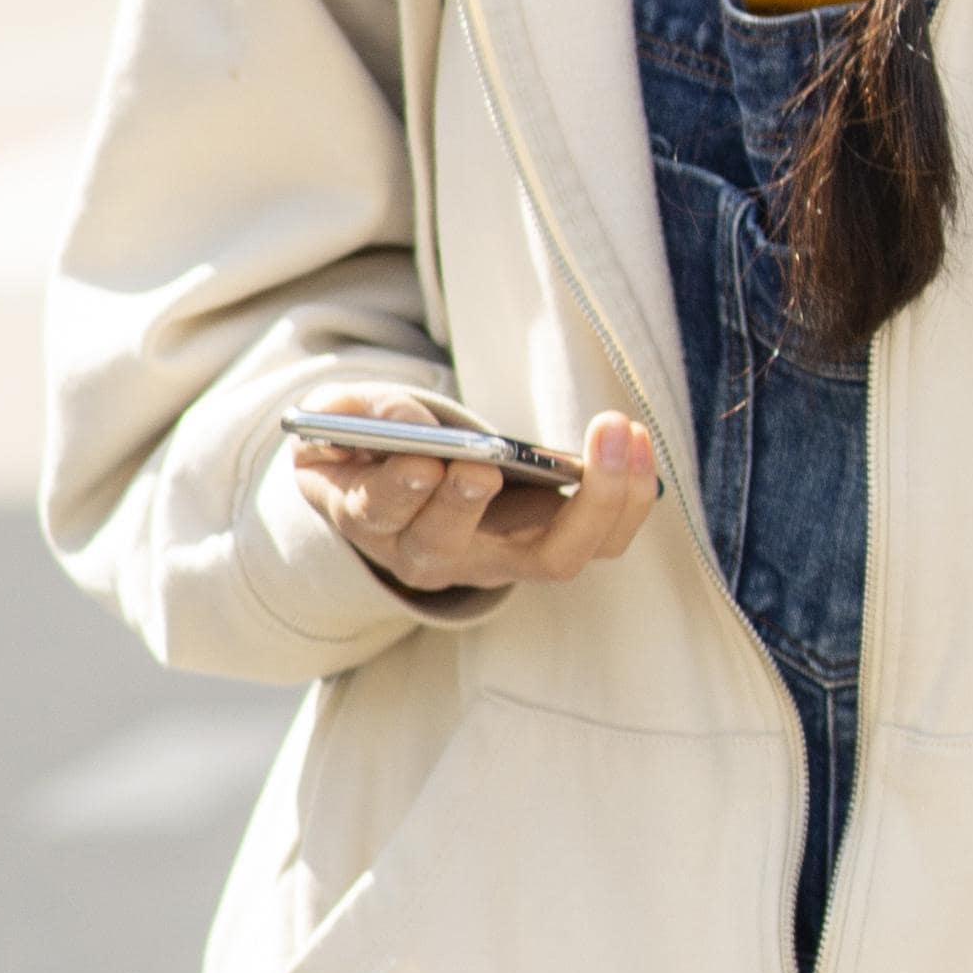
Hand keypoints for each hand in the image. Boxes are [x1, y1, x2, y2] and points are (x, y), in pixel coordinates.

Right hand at [283, 392, 661, 596]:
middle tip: (487, 465)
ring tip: (613, 432)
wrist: (404, 479)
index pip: (382, 515)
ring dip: (592, 500)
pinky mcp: (549, 545)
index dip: (401, 491)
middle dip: (468, 503)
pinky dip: (627, 496)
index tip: (422, 461)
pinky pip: (601, 539)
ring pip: (555, 558)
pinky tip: (633, 439)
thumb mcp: (340, 420)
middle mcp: (436, 555)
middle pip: (457, 549)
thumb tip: (409, 423)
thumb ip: (357, 415)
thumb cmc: (366, 444)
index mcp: (373, 520)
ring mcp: (499, 558)